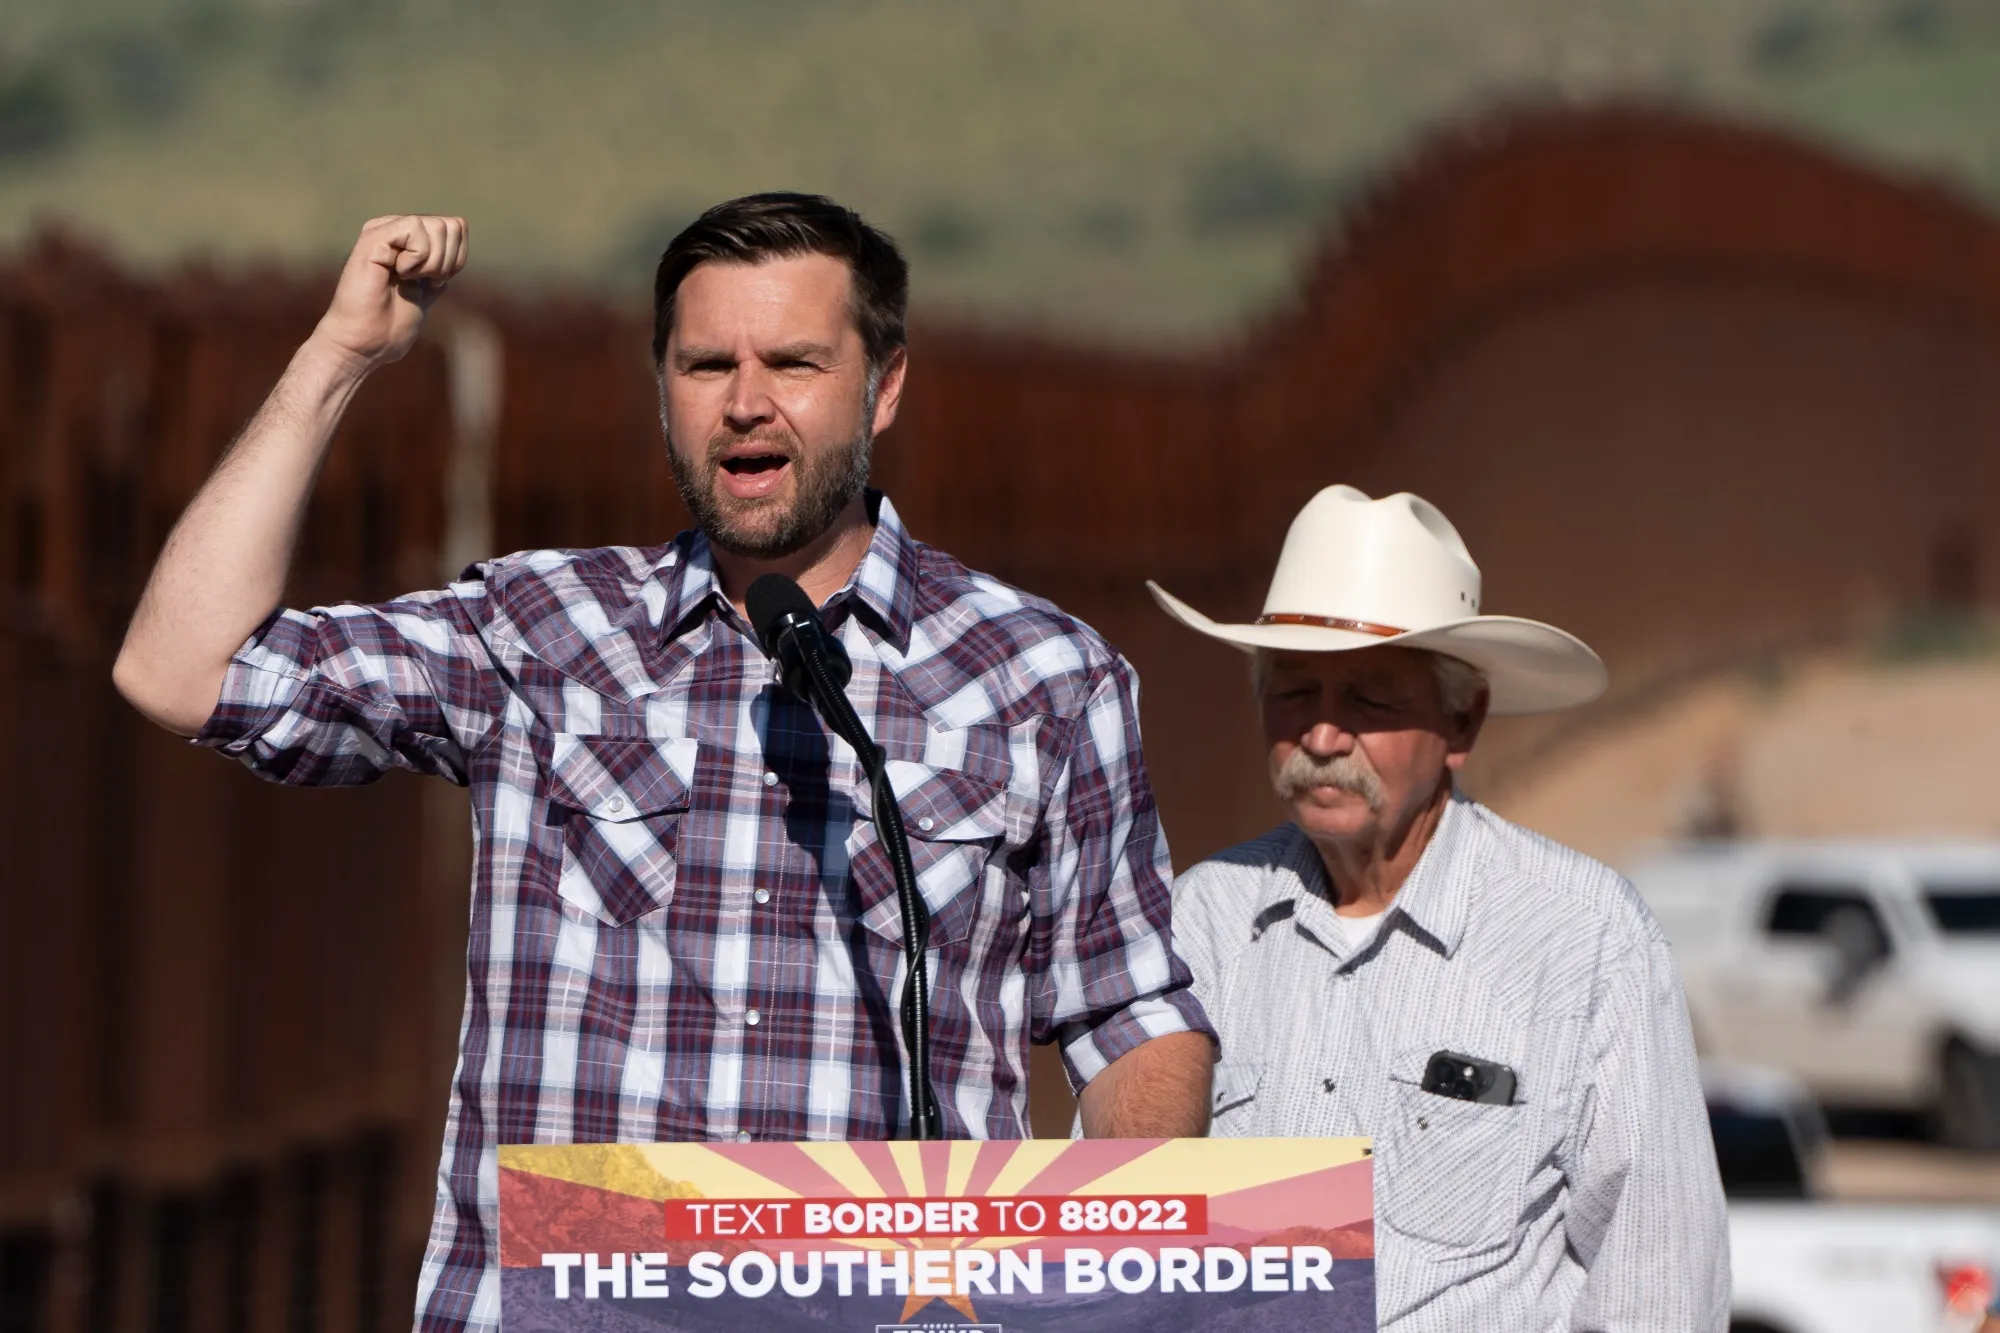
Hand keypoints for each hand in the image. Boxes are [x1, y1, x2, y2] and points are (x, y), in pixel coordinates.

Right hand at [309, 214, 466, 371]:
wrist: (364, 343)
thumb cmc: (390, 326)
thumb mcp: (425, 293)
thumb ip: (437, 270)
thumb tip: (454, 252)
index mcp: (409, 241)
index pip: (457, 228)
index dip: (457, 259)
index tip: (435, 282)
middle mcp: (396, 229)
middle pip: (451, 226)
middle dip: (447, 262)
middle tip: (421, 281)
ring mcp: (384, 231)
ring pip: (437, 226)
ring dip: (431, 262)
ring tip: (405, 278)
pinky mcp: (373, 237)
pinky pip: (415, 228)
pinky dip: (417, 258)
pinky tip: (397, 272)